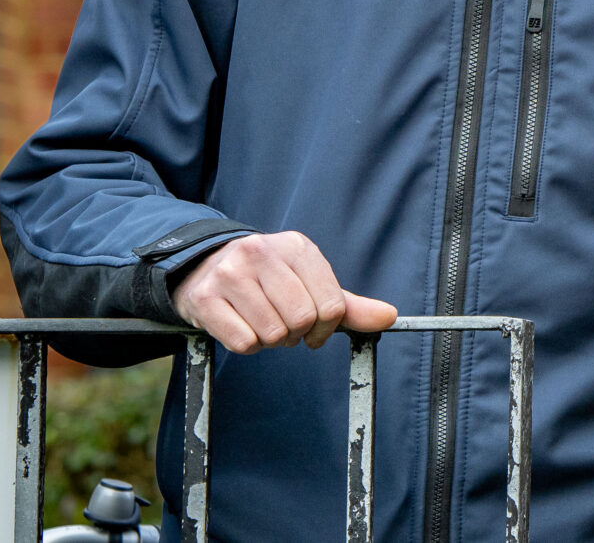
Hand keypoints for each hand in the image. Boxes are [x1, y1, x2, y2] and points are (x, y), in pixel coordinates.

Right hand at [171, 231, 397, 354]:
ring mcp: (231, 274)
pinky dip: (247, 345)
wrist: (203, 267)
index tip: (316, 330)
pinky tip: (241, 326)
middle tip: (284, 326)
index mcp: (297, 247)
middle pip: (302, 319)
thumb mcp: (308, 282)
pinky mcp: (204, 299)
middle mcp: (262, 253)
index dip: (327, 328)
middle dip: (296, 334)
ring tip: (261, 322)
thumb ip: (348, 304)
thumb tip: (389, 317)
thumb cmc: (266, 279)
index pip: (332, 304)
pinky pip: (243, 343)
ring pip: (272, 334)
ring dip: (271, 341)